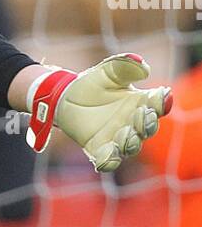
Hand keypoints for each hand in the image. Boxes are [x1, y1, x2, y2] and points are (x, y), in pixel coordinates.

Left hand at [26, 54, 172, 171]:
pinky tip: (107, 158)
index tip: (158, 96)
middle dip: (147, 123)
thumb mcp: (108, 70)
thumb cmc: (92, 83)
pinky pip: (109, 161)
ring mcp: (118, 138)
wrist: (64, 98)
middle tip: (142, 114)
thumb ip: (125, 65)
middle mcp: (133, 123)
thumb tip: (143, 66)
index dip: (161, 102)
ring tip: (126, 133)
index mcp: (141, 103)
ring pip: (131, 146)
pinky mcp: (100, 150)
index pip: (158, 105)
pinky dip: (109, 161)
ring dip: (131, 142)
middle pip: (148, 128)